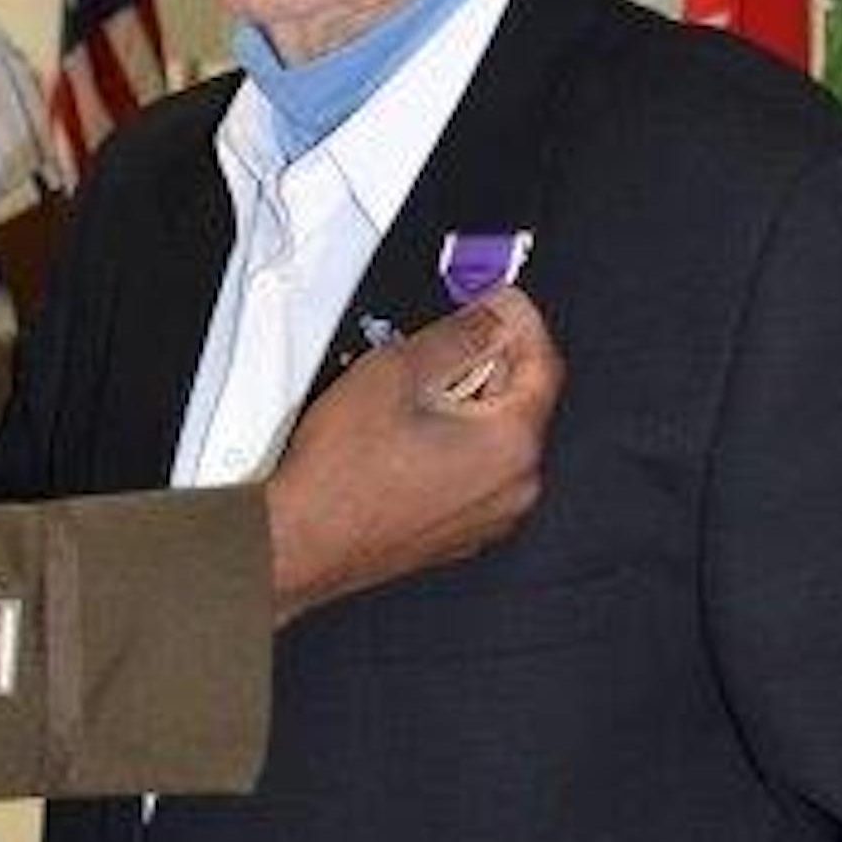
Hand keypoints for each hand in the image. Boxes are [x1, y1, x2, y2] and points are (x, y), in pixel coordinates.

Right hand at [263, 287, 559, 623]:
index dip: (520, 321)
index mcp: (509, 446)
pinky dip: (456, 443)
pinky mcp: (461, 532)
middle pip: (520, 401)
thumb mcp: (396, 373)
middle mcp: (513, 488)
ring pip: (496, 438)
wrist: (298, 541)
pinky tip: (409, 433)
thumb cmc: (339, 475)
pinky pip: (475, 472)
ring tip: (415, 392)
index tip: (500, 300)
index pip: (543, 364)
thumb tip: (492, 317)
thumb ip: (458, 335)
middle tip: (446, 340)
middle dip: (488, 362)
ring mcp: (489, 517)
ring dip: (468, 404)